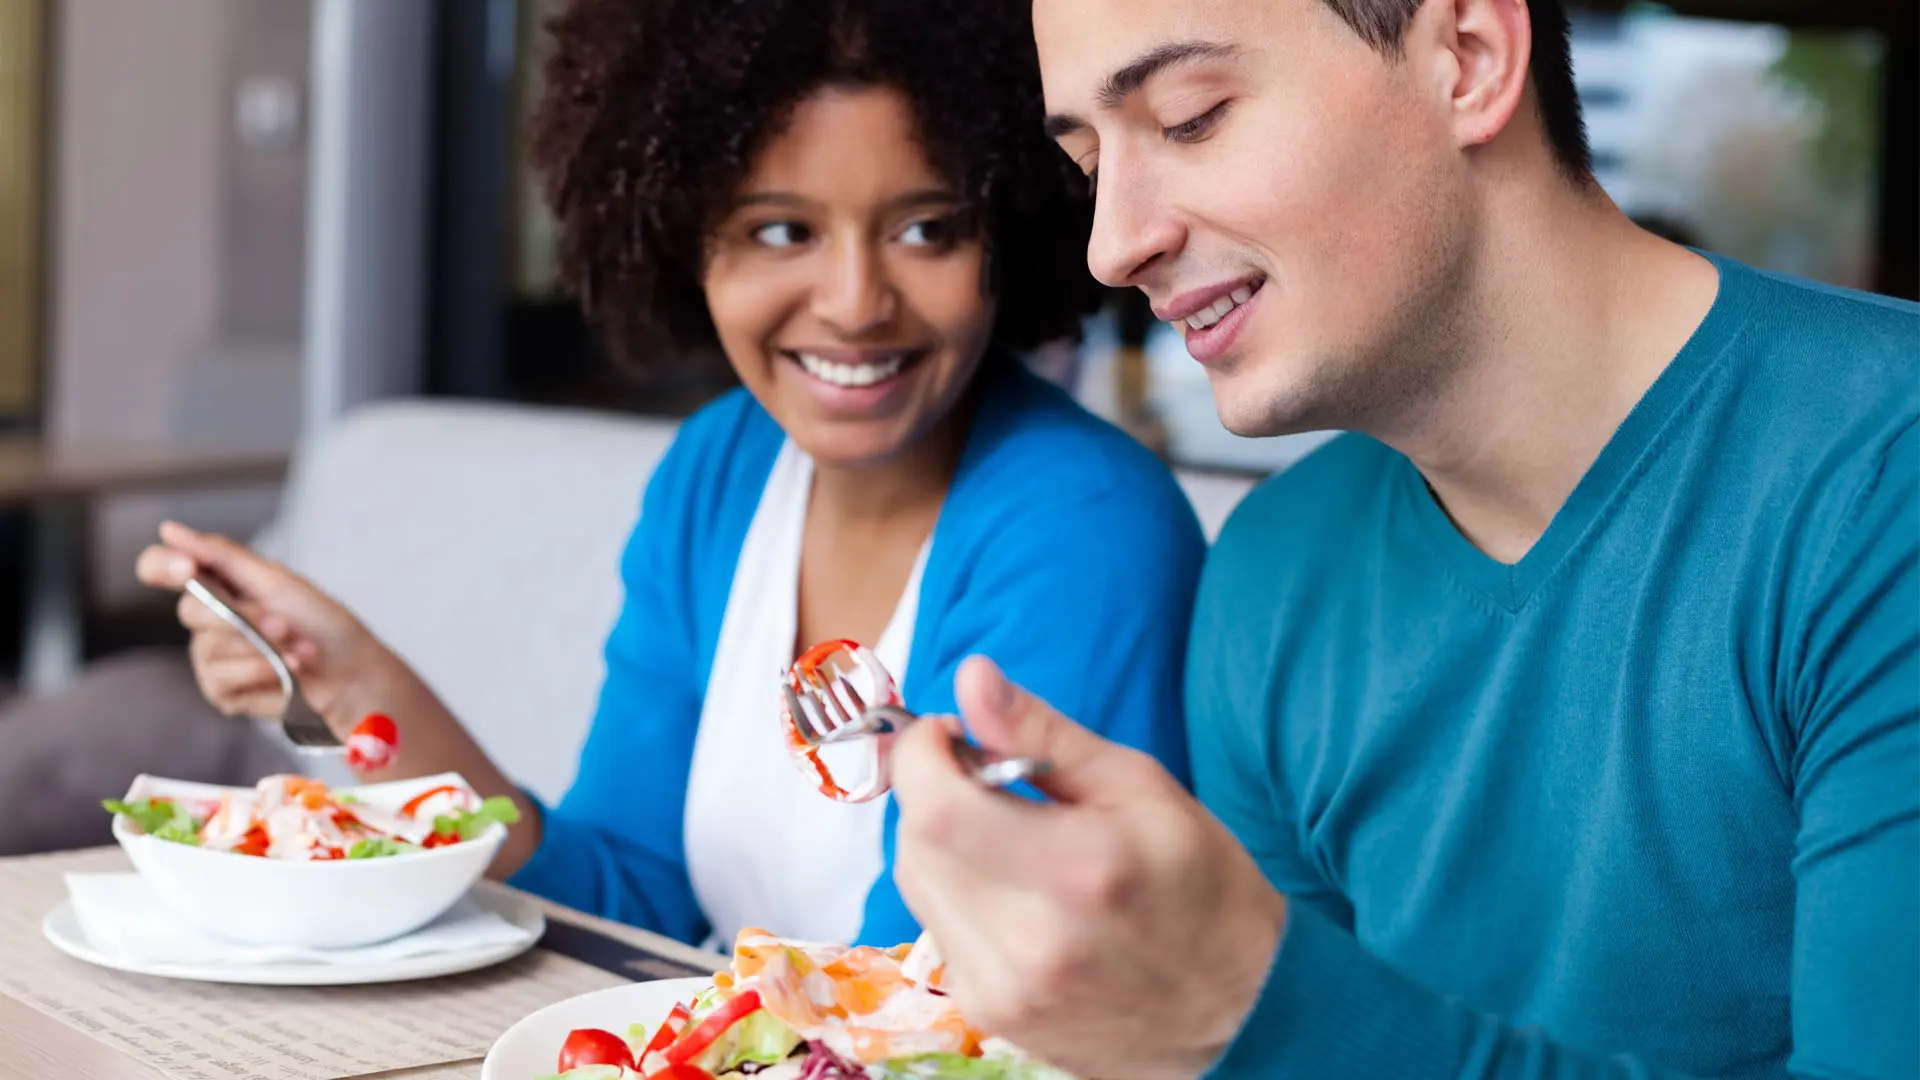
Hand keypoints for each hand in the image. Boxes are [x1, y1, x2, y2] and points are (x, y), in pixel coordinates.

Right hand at [134, 521, 398, 739]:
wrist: (352, 672)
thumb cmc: (322, 623)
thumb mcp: (277, 581)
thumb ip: (222, 556)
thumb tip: (169, 530)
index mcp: (217, 584)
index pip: (158, 566)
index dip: (162, 566)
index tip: (189, 569)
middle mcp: (207, 619)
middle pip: (189, 611)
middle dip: (244, 618)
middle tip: (284, 622)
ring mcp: (211, 657)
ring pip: (210, 649)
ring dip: (263, 649)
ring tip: (298, 649)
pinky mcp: (222, 691)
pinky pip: (224, 680)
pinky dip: (264, 673)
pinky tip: (288, 672)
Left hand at [890, 658, 1285, 1079]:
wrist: (1240, 1006)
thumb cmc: (1202, 885)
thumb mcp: (1139, 787)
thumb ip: (1043, 734)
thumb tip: (972, 676)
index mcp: (1076, 873)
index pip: (939, 809)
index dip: (921, 756)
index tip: (945, 733)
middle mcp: (1029, 945)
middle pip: (918, 844)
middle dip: (931, 791)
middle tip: (981, 774)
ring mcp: (1005, 992)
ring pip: (917, 886)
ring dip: (940, 841)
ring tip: (1001, 830)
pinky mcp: (992, 1018)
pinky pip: (938, 929)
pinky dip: (956, 890)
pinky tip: (1009, 885)